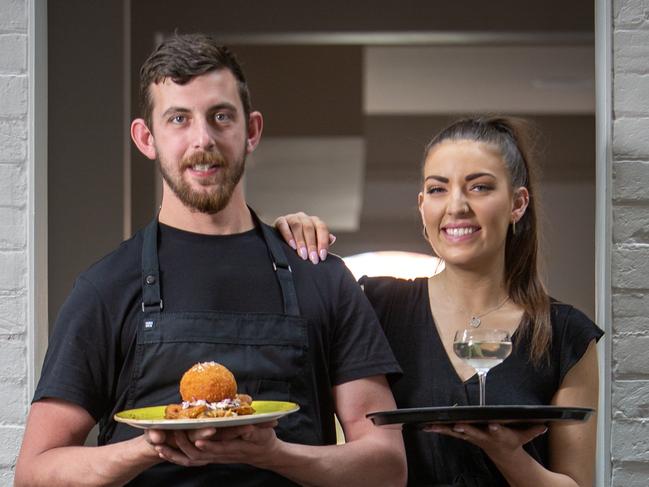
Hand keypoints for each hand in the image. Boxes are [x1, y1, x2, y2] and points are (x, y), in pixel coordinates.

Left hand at [153, 421, 278, 467]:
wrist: (264, 453)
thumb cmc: (264, 440)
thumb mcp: (263, 433)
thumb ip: (253, 430)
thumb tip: (245, 426)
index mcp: (233, 448)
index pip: (218, 448)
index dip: (207, 444)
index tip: (196, 439)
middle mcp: (220, 455)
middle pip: (198, 454)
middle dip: (183, 445)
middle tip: (172, 433)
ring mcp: (214, 457)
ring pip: (190, 459)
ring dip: (174, 454)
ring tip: (159, 444)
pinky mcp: (210, 455)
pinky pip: (190, 460)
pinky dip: (176, 456)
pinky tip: (164, 451)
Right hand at [274, 212, 334, 263]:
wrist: (282, 239)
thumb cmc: (301, 242)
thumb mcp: (313, 242)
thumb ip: (323, 241)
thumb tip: (332, 238)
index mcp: (314, 221)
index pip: (322, 228)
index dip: (323, 242)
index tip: (322, 256)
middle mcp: (304, 217)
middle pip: (309, 228)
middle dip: (312, 245)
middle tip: (313, 259)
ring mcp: (292, 217)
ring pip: (297, 226)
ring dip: (301, 241)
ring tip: (303, 254)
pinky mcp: (280, 220)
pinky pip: (284, 225)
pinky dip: (288, 235)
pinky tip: (292, 245)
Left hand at [424, 422, 546, 462]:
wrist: (502, 454)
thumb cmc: (513, 439)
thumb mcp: (525, 435)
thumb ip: (533, 430)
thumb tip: (544, 424)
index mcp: (499, 436)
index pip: (498, 432)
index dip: (495, 429)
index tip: (492, 425)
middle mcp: (484, 437)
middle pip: (474, 433)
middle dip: (466, 430)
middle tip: (457, 425)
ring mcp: (472, 437)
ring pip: (457, 433)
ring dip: (445, 429)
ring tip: (432, 425)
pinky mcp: (464, 436)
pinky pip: (450, 432)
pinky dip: (438, 429)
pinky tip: (426, 426)